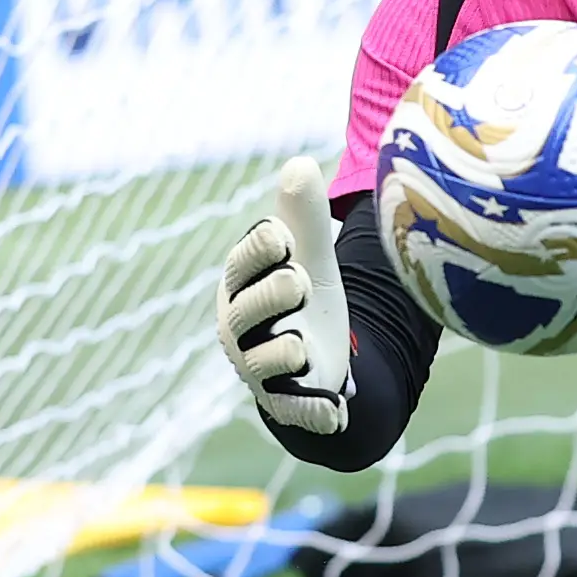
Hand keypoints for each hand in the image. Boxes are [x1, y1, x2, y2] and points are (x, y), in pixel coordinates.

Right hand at [216, 156, 352, 434]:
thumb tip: (299, 164)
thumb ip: (304, 217)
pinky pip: (293, 408)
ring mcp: (259, 367)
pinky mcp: (284, 402)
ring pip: (264, 361)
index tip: (282, 237)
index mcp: (242, 286)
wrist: (317, 357)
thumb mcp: (310, 257)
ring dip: (285, 352)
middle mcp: (241, 328)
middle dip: (273, 295)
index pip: (242, 264)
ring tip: (304, 346)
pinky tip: (335, 413)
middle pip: (249, 310)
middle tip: (298, 282)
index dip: (259, 250)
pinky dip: (312, 412)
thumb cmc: (302, 296)